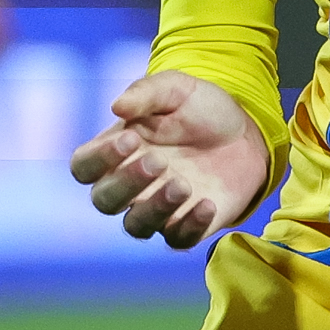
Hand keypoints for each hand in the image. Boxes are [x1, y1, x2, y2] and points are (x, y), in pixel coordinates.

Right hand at [69, 70, 269, 246]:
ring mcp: (157, 209)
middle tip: (158, 161)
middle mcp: (130, 185)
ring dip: (154, 209)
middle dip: (126, 183)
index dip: (99, 159)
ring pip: (136, 226)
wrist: (245, 132)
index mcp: (116, 152)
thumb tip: (117, 107)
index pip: (84, 166)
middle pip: (104, 201)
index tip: (130, 139)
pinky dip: (190, 226)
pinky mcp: (188, 225)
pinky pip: (178, 240)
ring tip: (182, 185)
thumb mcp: (176, 89)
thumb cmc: (200, 109)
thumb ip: (145, 93)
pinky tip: (207, 204)